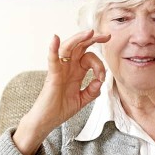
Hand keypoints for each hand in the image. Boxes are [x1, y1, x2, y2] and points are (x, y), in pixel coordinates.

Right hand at [13, 30, 109, 154]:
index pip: (89, 58)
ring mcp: (60, 70)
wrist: (47, 121)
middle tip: (107, 35)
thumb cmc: (61, 109)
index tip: (102, 78)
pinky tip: (55, 38)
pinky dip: (53, 49)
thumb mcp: (82, 100)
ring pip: (68, 49)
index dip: (100, 64)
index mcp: (76, 72)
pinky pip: (52, 60)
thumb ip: (92, 91)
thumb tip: (99, 82)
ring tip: (90, 33)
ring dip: (78, 39)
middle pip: (80, 47)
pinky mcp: (52, 76)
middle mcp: (68, 68)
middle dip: (93, 39)